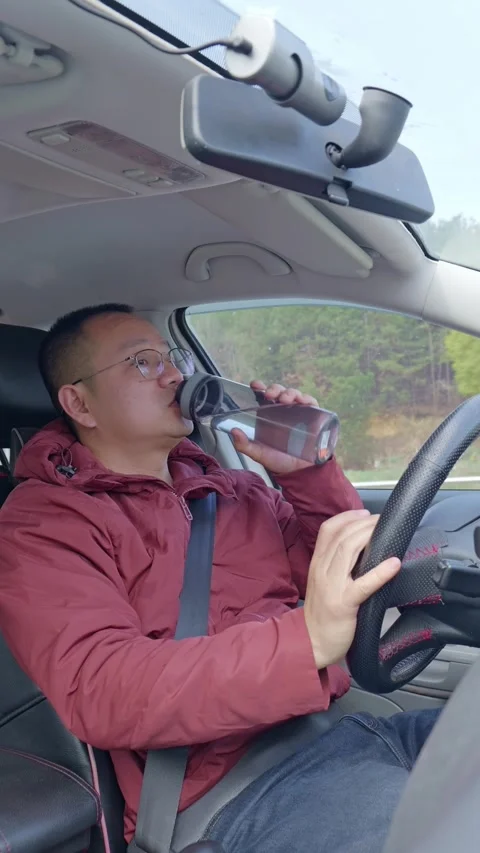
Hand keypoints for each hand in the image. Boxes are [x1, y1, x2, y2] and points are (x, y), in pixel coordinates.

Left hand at [231, 379, 319, 474]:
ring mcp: (298, 412)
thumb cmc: (279, 461)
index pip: (263, 396)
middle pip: (279, 391)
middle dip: (275, 389)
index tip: (255, 385)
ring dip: (289, 392)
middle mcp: (282, 411)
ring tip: (285, 400)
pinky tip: (303, 401)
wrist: (299, 472)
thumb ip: (244, 445)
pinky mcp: (312, 417)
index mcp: (267, 415)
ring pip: (294, 394)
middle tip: (270, 395)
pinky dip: (307, 398)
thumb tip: (233, 432)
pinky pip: (311, 403)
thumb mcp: (259, 453)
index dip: (260, 387)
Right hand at [303, 509, 400, 669]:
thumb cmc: (321, 613)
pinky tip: (394, 564)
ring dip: (369, 536)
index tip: (366, 513)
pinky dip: (380, 572)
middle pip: (341, 537)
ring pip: (348, 552)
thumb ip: (334, 564)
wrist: (310, 642)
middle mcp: (322, 571)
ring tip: (387, 530)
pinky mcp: (344, 604)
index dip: (348, 517)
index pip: (328, 530)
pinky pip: (363, 584)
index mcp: (318, 564)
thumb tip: (358, 548)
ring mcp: (332, 587)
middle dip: (364, 523)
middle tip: (382, 519)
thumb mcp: (322, 582)